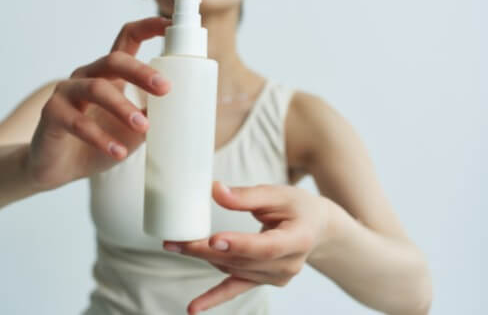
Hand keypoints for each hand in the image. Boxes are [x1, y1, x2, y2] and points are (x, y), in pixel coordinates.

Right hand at [26, 16, 171, 190]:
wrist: (58, 167)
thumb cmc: (99, 141)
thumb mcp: (133, 129)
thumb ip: (152, 115)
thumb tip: (184, 112)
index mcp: (110, 73)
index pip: (128, 38)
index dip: (148, 27)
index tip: (170, 24)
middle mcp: (88, 75)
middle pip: (114, 60)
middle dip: (141, 72)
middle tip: (165, 88)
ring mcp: (67, 92)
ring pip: (96, 89)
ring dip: (122, 108)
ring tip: (144, 127)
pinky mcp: (52, 114)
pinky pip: (78, 122)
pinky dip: (100, 138)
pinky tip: (118, 152)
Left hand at [163, 180, 332, 313]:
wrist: (316, 228)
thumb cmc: (298, 207)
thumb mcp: (278, 194)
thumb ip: (246, 195)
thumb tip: (215, 190)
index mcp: (297, 239)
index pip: (265, 246)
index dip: (239, 244)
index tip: (213, 239)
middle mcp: (288, 265)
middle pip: (242, 260)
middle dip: (207, 251)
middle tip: (178, 241)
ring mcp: (275, 277)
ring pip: (233, 270)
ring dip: (203, 259)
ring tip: (176, 245)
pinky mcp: (262, 280)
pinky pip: (235, 289)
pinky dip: (213, 298)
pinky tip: (193, 308)